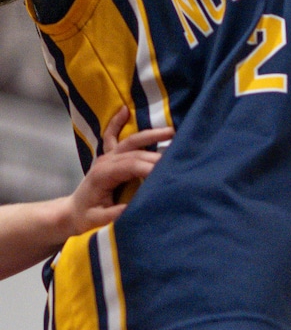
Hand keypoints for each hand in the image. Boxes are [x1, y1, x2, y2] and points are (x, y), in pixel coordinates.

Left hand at [62, 106, 171, 234]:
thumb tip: (135, 207)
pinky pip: (112, 134)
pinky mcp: (108, 155)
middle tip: (180, 155)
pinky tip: (125, 110)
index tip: (167, 172)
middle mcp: (106, 161)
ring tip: (171, 132)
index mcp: (104, 174)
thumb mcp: (97, 220)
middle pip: (136, 152)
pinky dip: (117, 121)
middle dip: (158, 154)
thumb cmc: (85, 216)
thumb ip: (115, 214)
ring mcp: (106, 156)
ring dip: (151, 134)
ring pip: (131, 140)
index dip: (151, 167)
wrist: (71, 212)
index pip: (132, 166)